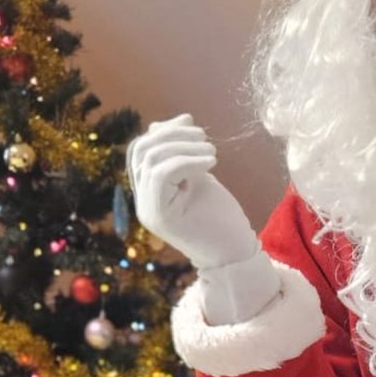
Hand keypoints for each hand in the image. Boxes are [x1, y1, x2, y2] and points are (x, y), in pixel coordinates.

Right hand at [126, 114, 257, 269]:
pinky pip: (162, 174)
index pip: (140, 151)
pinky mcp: (161, 217)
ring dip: (184, 146)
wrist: (235, 254)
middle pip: (141, 152)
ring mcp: (148, 211)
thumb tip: (165, 123)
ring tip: (212, 151)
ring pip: (151, 160)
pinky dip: (187, 160)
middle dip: (172, 135)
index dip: (163, 131)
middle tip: (204, 137)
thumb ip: (179, 155)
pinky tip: (211, 162)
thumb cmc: (220, 218)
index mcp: (148, 192)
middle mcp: (142, 202)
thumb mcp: (197, 177)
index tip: (190, 122)